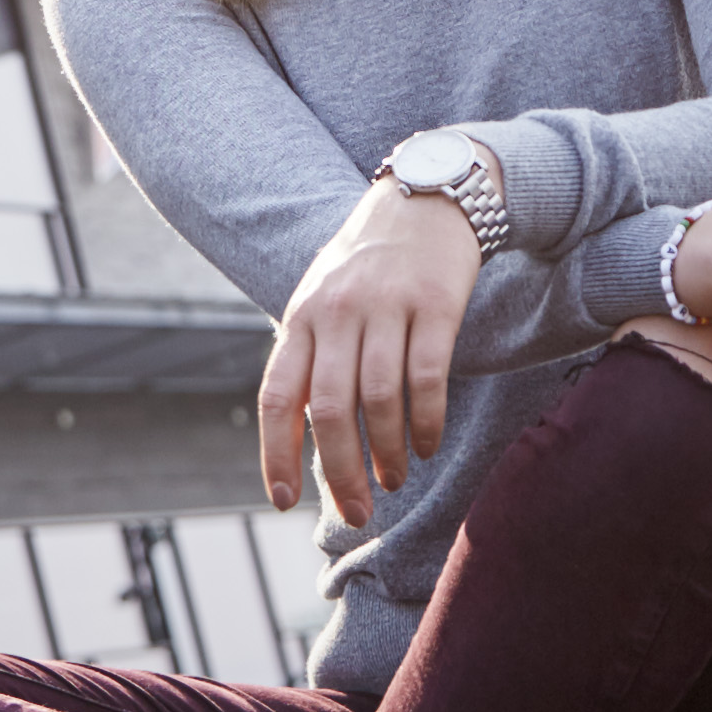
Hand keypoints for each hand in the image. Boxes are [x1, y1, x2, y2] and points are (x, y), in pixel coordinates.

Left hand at [257, 175, 486, 523]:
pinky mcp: (434, 304)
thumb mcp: (322, 302)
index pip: (278, 397)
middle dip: (342, 473)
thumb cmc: (368, 267)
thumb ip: (312, 361)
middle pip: (332, 410)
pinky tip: (428, 446)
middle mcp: (337, 312)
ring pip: (381, 399)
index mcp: (301, 317)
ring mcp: (386, 306)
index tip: (284, 501)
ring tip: (394, 479)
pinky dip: (427, 422)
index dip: (276, 454)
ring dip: (388, 454)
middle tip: (358, 511)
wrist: (425, 199)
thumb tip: (308, 443)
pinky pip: (427, 377)